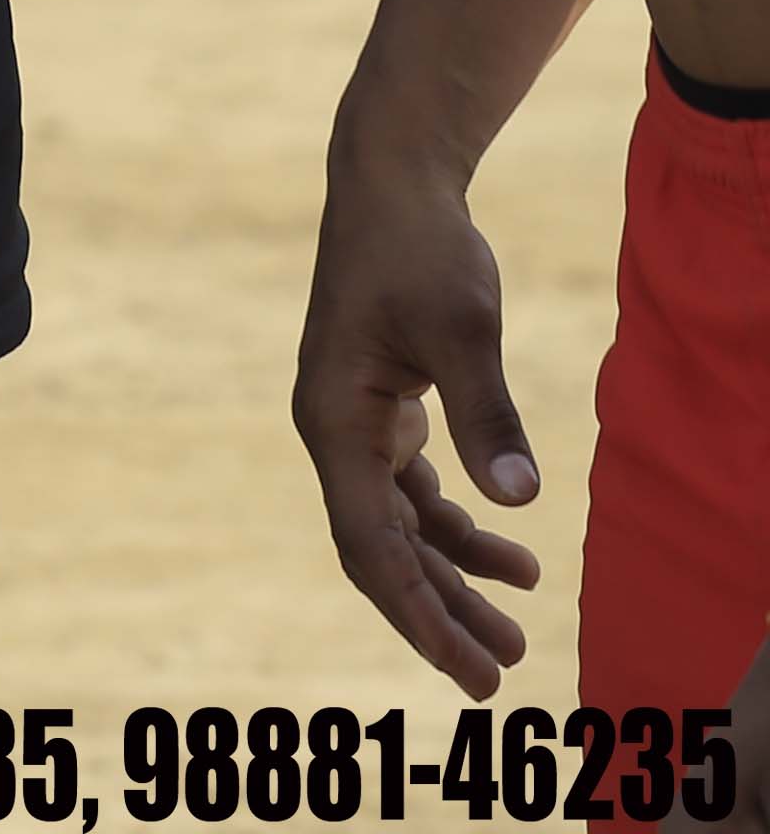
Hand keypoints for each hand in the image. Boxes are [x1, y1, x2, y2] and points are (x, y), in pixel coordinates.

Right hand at [290, 131, 547, 689]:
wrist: (392, 182)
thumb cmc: (419, 248)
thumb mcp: (461, 329)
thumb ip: (488, 414)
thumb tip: (521, 501)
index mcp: (333, 421)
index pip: (369, 543)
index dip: (414, 611)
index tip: (464, 665)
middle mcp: (334, 432)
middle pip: (382, 549)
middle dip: (437, 614)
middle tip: (497, 673)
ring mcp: (355, 422)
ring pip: (400, 527)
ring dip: (452, 578)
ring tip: (517, 629)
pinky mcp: (383, 408)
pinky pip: (415, 492)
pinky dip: (459, 528)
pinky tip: (513, 554)